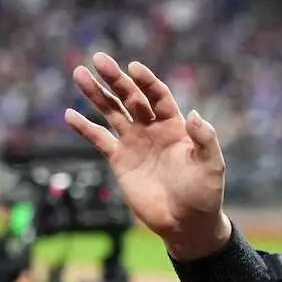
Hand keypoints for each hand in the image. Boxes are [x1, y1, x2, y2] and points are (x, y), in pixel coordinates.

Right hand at [67, 52, 230, 260]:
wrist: (186, 222)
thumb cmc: (204, 193)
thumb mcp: (212, 165)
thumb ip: (205, 139)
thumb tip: (194, 113)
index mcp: (176, 126)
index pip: (158, 96)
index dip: (147, 82)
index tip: (134, 68)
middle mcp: (153, 129)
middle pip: (131, 97)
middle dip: (116, 79)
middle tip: (99, 59)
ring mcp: (135, 143)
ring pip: (112, 112)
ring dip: (96, 94)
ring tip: (80, 74)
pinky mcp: (120, 160)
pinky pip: (99, 139)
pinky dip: (85, 127)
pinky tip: (70, 114)